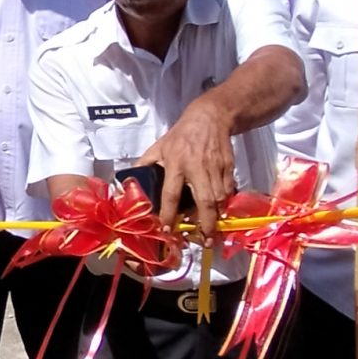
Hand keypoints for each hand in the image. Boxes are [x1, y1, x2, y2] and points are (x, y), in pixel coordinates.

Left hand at [142, 100, 238, 235]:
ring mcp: (215, 168)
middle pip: (203, 200)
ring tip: (212, 232)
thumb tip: (129, 182)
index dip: (169, 214)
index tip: (167, 230)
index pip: (171, 193)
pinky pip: (228, 190)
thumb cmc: (181, 134)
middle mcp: (196, 168)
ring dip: (216, 217)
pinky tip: (221, 212)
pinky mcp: (228, 167)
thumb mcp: (159, 145)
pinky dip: (225, 203)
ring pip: (219, 198)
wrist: (210, 117)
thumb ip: (145, 164)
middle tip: (206, 241)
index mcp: (175, 163)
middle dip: (206, 223)